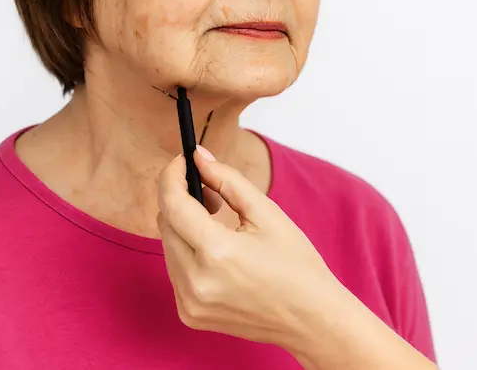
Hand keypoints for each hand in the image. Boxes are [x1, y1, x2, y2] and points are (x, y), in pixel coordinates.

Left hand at [156, 146, 342, 348]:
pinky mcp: (189, 314)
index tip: (181, 161)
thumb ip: (228, 180)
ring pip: (168, 245)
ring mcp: (189, 302)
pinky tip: (215, 252)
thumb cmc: (296, 265)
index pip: (173, 203)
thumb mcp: (267, 213)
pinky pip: (175, 270)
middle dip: (181, 199)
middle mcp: (196, 281)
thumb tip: (199, 157)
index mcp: (217, 252)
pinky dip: (187, 252)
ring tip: (217, 223)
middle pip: (165, 223)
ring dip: (183, 226)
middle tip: (212, 193)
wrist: (310, 319)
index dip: (172, 176)